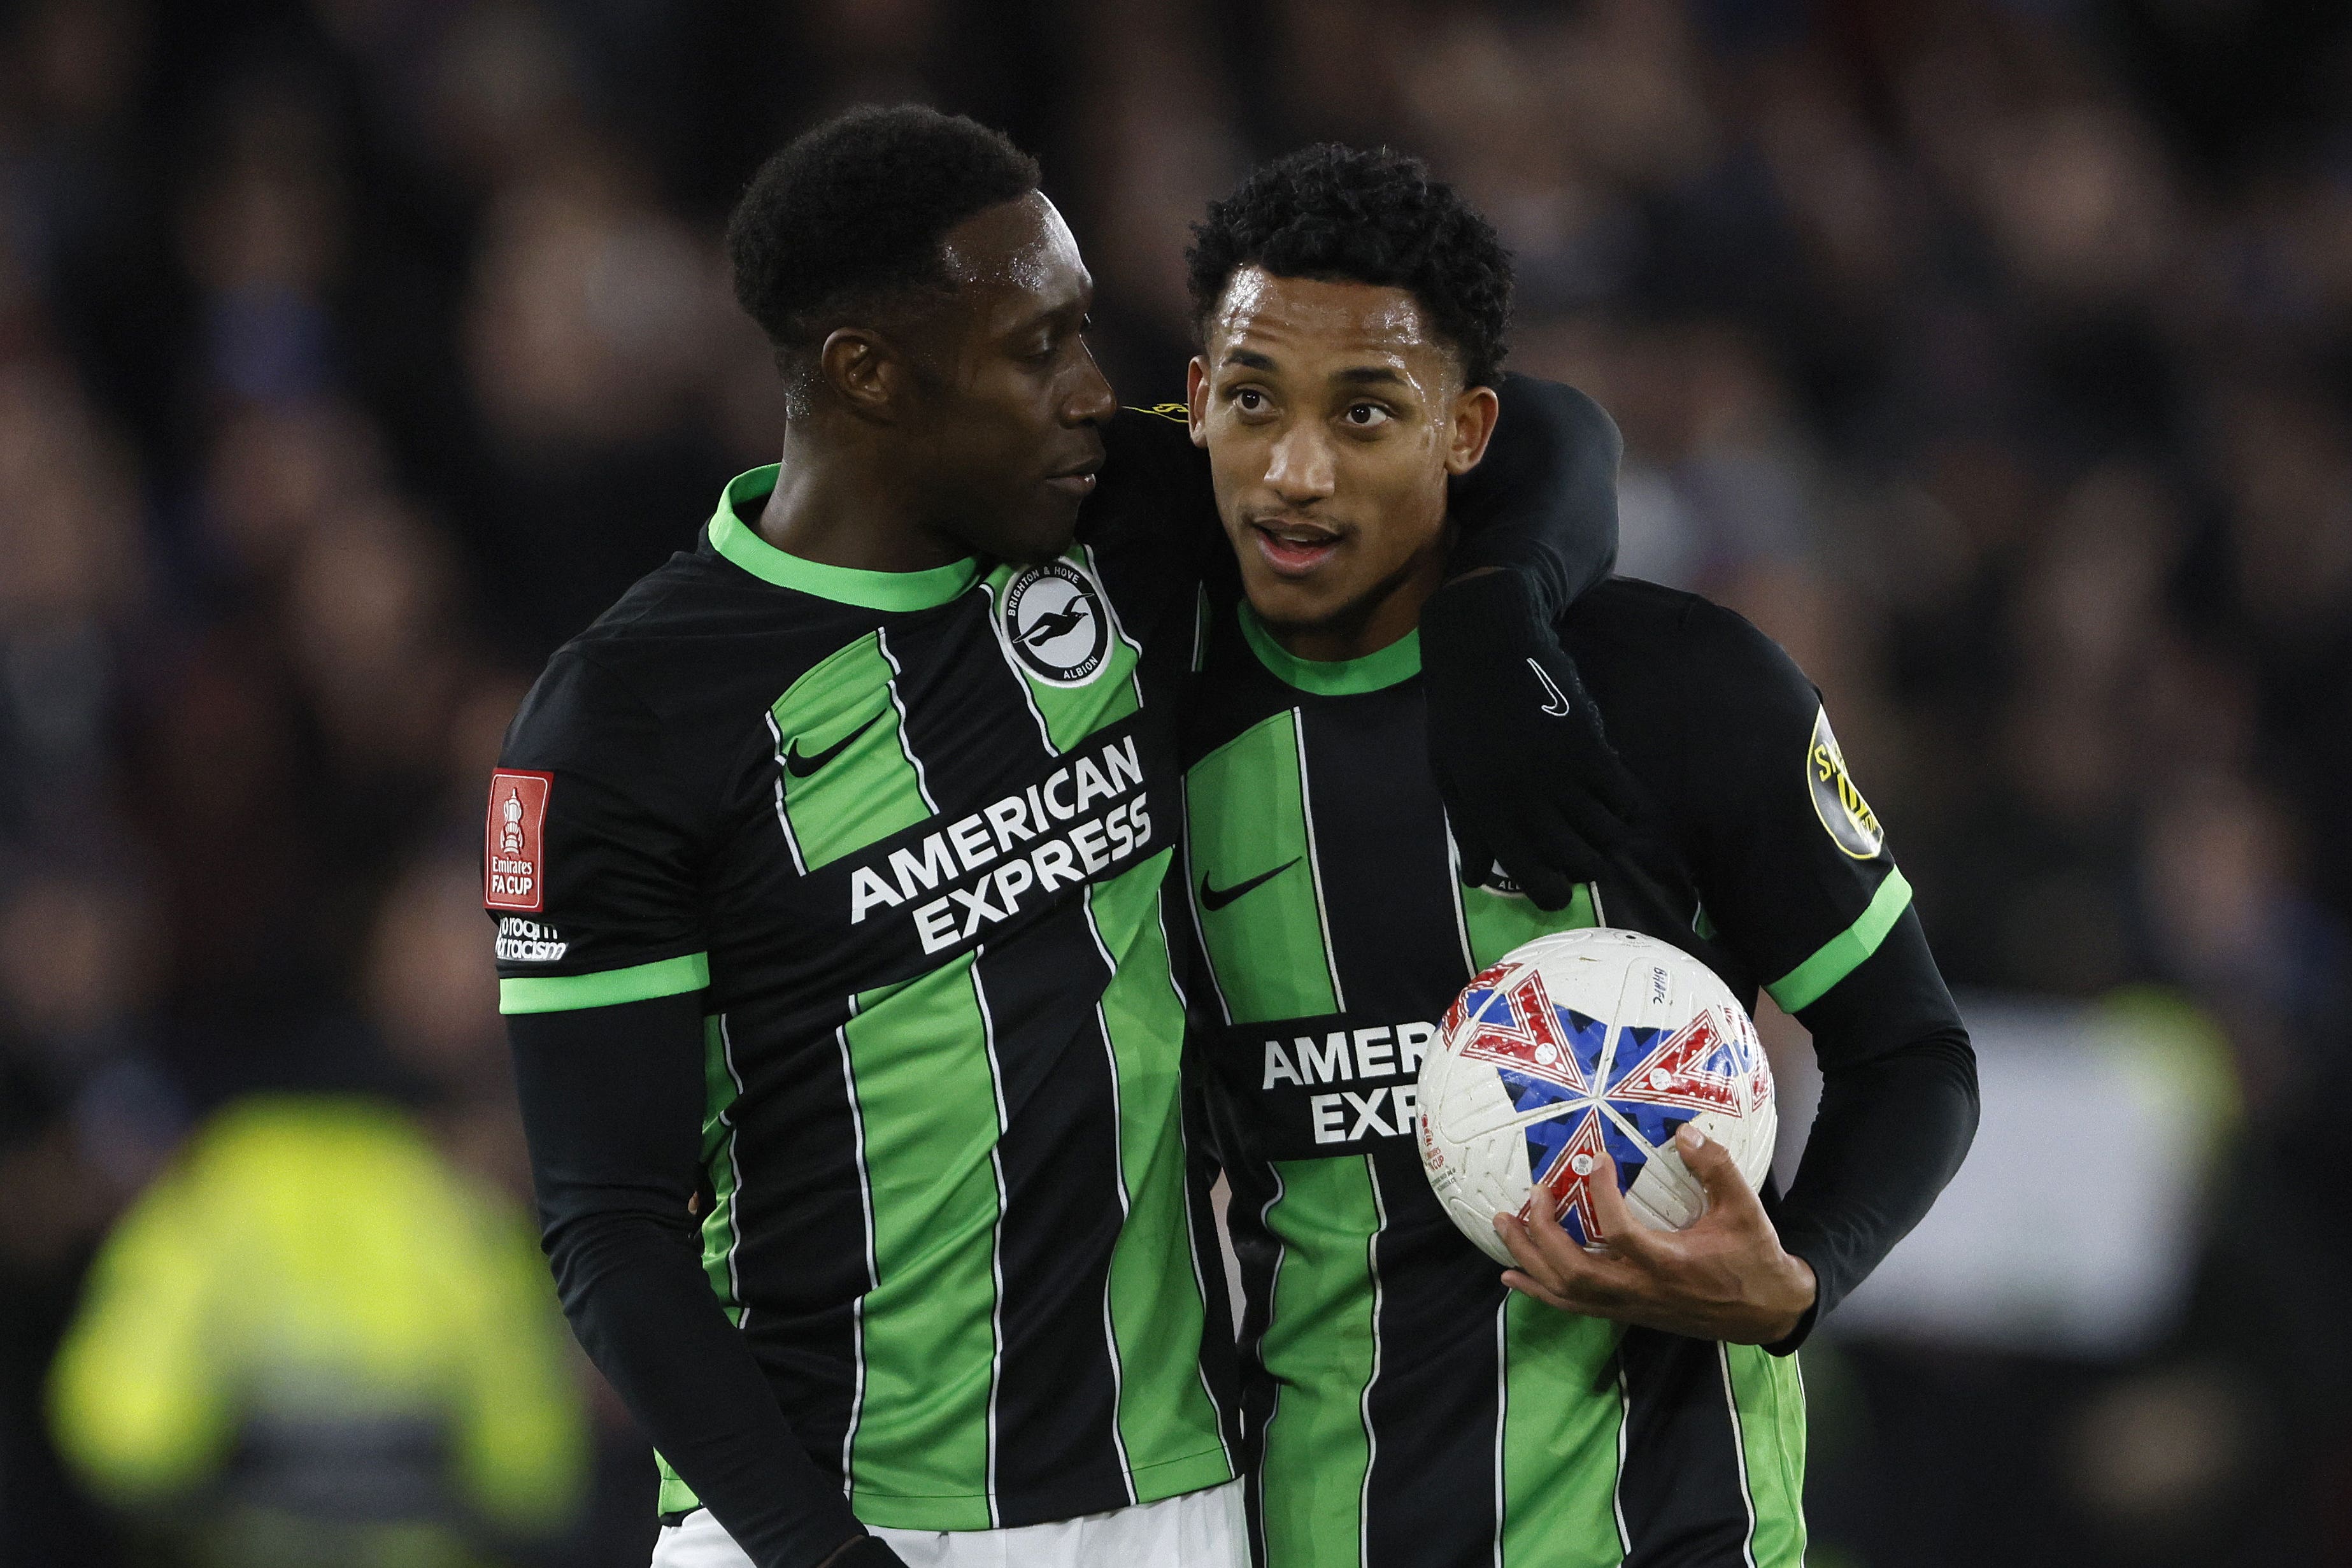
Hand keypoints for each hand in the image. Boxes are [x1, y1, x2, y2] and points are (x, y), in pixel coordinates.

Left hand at [1419, 571, 1651, 909]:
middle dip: (1585, 869)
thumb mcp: (1450, 775)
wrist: (1484, 649)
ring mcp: (1561, 773)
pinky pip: (1623, 795)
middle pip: (1576, 860)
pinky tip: (1619, 803)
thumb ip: (1468, 827)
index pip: (1530, 872)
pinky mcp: (1589, 745)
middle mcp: (1527, 798)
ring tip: (1602, 831)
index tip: (1558, 894)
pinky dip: (1627, 807)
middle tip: (1584, 860)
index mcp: (1487, 808)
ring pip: (1606, 833)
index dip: (1550, 894)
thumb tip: (1478, 878)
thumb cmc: (1460, 714)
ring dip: (1608, 840)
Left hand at [1491, 1124, 1815, 1344]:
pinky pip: (1572, 1308)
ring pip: (1566, 1292)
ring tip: (1504, 1224)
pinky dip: (1539, 1290)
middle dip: (1544, 1233)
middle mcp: (1642, 1290)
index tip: (1596, 1160)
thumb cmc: (1754, 1256)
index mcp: (1670, 1264)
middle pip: (1575, 1271)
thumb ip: (1717, 1169)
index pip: (1620, 1233)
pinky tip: (1512, 1274)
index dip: (1601, 1195)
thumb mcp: (1745, 1209)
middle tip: (1532, 1193)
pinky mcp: (1626, 1314)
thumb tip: (1685, 1132)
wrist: (1766, 1311)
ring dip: (1530, 1258)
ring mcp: (1630, 1307)